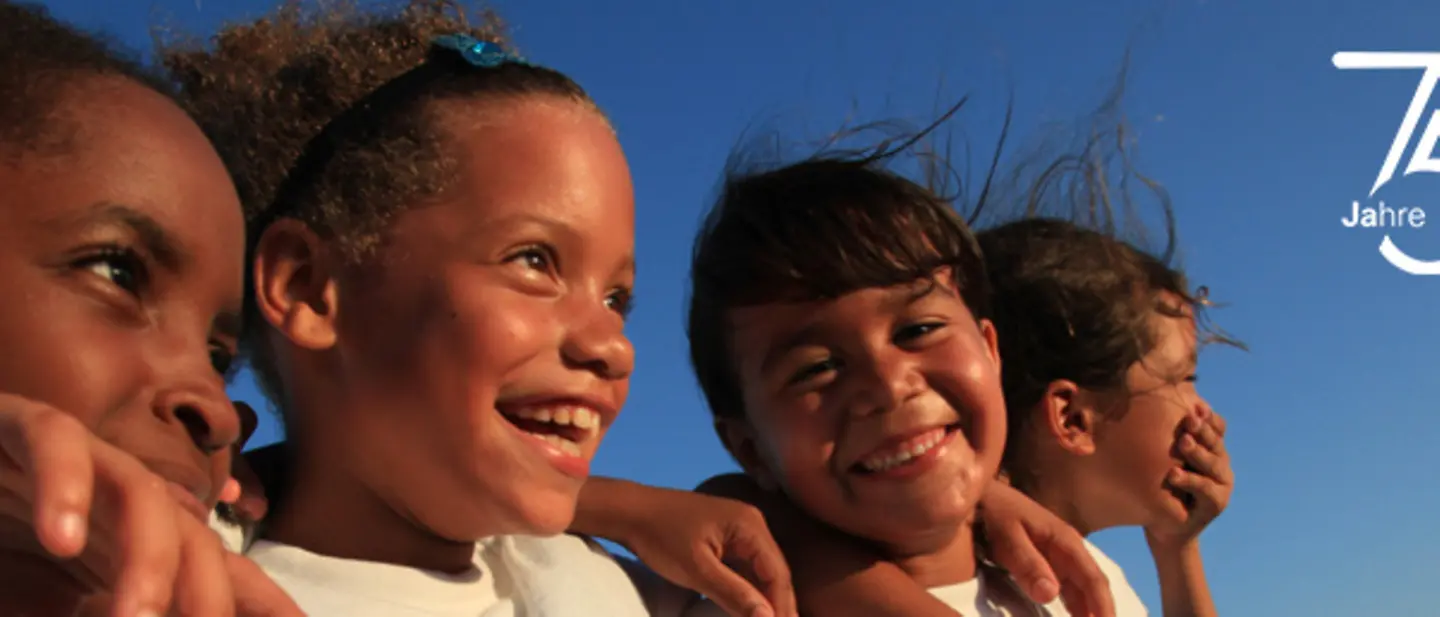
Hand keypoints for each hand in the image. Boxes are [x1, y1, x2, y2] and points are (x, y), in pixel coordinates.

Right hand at [0, 393, 298, 616]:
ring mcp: (77, 461)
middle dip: (205, 595)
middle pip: (192, 539)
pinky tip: (60, 537)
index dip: (261, 602)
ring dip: (146, 560)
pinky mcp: (16, 424)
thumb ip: (105, 613)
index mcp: (131, 549)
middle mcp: (118, 501)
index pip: (215, 571)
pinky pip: (53, 441)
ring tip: (137, 616)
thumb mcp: (44, 607)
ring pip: (142, 496)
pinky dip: (63, 486)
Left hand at [587, 480, 795, 616]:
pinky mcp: (726, 537)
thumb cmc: (660, 536)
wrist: (630, 511)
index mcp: (750, 526)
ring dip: (766, 598)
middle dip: (779, 605)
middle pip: (775, 572)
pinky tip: (751, 608)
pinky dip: (749, 588)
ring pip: (761, 571)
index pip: (778, 574)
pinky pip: (745, 566)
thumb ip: (734, 594)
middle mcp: (752, 524)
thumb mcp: (697, 570)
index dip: (783, 607)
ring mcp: (739, 529)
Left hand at [977, 481, 1114, 616]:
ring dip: (1088, 611)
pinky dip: (1073, 606)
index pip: (1093, 579)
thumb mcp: (1008, 536)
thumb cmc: (994, 512)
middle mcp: (1068, 550)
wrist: (980, 496)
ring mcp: (1058, 557)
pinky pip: (1066, 588)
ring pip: (1081, 589)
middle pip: (1092, 586)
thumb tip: (1050, 595)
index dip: (1103, 606)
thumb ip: (1028, 563)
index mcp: (1066, 541)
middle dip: (1100, 611)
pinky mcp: (1045, 563)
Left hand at [1146, 411, 1231, 547]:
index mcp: (1210, 448)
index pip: (1215, 427)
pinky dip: (1190, 480)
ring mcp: (1222, 483)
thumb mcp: (1163, 458)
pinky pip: (1205, 489)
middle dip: (1201, 429)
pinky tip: (1174, 474)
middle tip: (1188, 419)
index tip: (1194, 406)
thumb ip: (1165, 435)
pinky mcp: (1217, 503)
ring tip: (1182, 441)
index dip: (1206, 417)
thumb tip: (1145, 401)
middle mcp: (1220, 462)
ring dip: (1197, 452)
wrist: (1164, 527)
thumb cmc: (1159, 486)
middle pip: (1215, 441)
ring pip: (1213, 463)